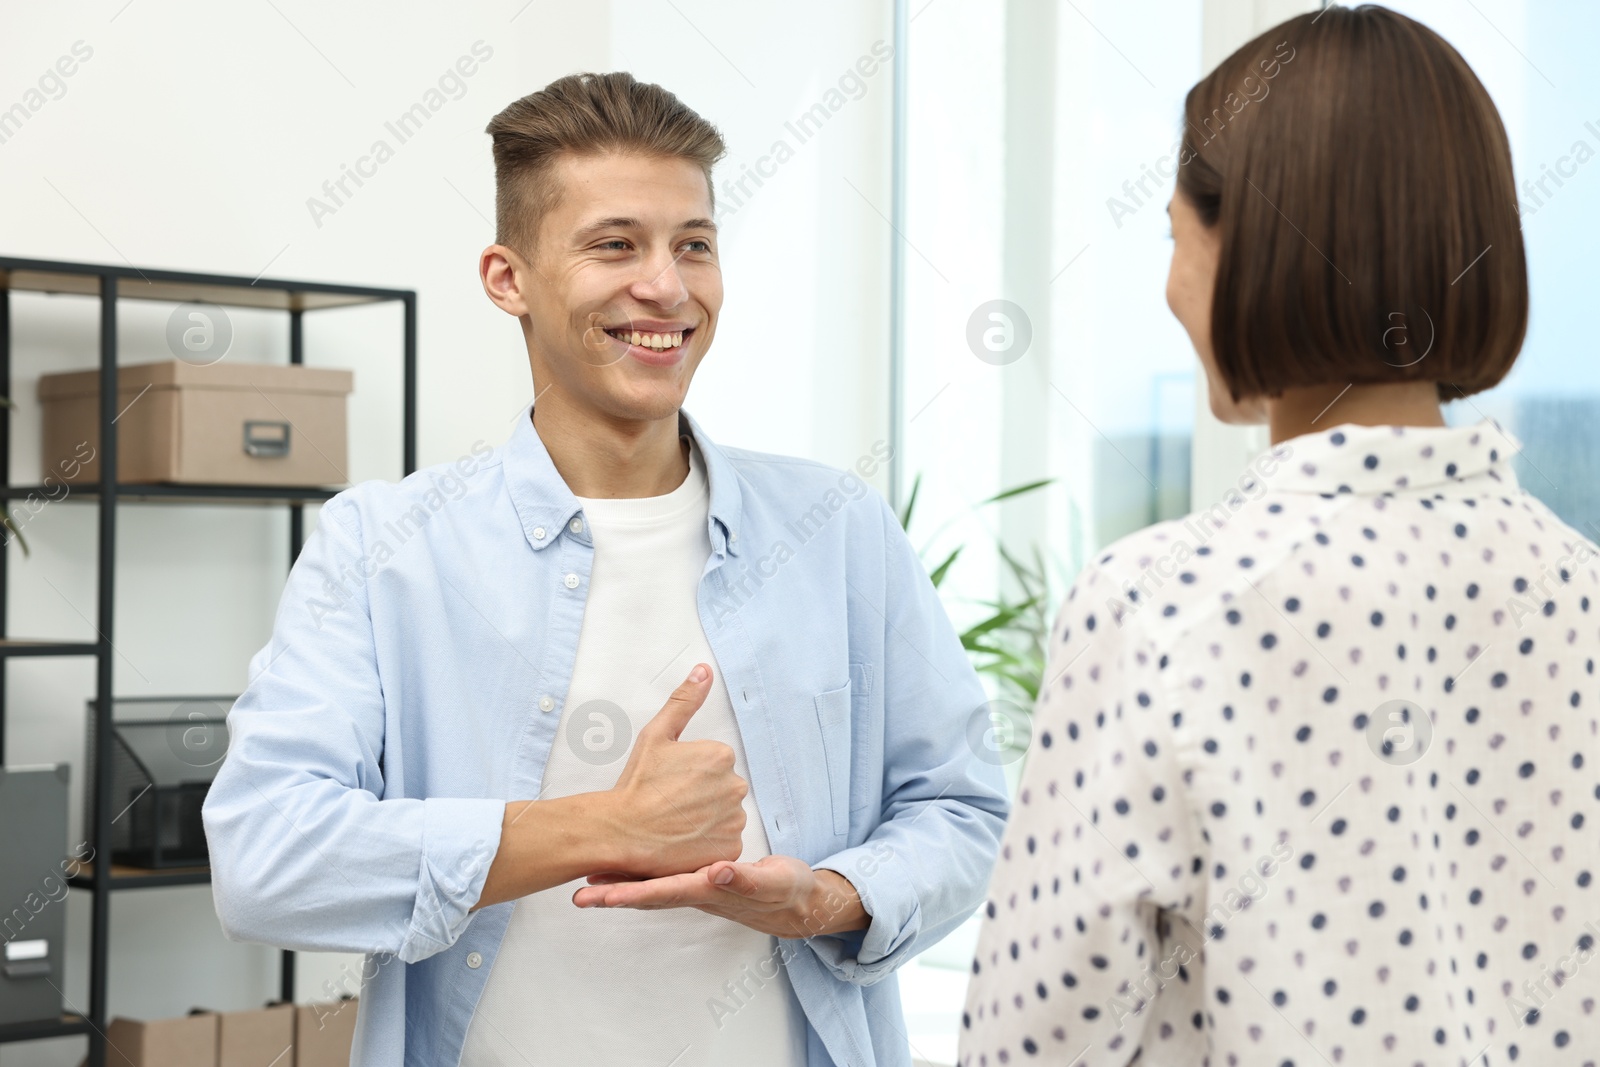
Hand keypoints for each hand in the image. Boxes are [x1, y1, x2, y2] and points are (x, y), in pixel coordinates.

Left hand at [571, 854, 869, 938]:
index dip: (632, 893)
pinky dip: (639, 871)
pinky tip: (623, 860)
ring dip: (618, 884)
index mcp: (710, 891)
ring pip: (650, 885)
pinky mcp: (697, 875)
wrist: (796, 900)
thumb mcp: (772, 881)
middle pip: (647, 894)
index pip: (664, 892)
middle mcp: (695, 890)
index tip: (603, 896)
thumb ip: (746, 877)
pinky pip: (662, 874)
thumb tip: (716, 871)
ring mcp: (694, 885)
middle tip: (577, 895)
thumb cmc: (786, 890)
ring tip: (585, 878)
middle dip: (612, 894)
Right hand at [604, 664, 747, 876]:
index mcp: (721, 755)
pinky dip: (708, 844)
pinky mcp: (729, 849)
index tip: (671, 783)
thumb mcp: (657, 734)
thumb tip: (704, 671)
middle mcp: (735, 786)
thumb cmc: (636, 785)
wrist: (621, 830)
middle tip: (671, 805)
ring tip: (676, 825)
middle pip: (723, 790)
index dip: (690, 775)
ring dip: (707, 821)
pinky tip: (685, 841)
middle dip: (702, 798)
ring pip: (725, 817)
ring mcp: (734, 820)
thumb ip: (684, 701)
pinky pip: (724, 843)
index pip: (715, 765)